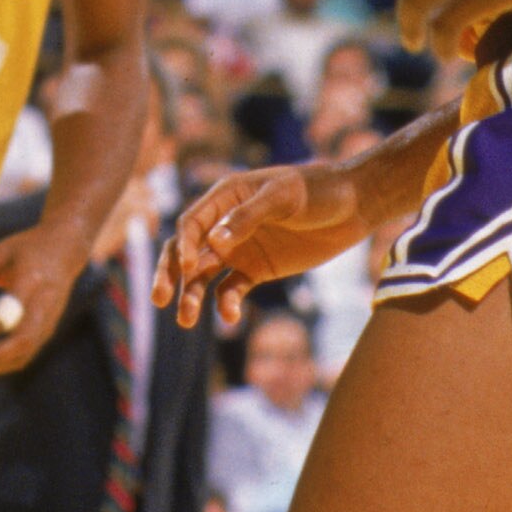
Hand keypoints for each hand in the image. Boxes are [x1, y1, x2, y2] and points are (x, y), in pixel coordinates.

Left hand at [0, 221, 83, 377]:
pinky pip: (25, 355)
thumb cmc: (24, 249)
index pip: (8, 315)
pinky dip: (3, 364)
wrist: (64, 250)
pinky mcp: (47, 331)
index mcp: (31, 282)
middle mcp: (43, 307)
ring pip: (23, 355)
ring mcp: (48, 322)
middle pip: (20, 344)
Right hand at [153, 160, 366, 331]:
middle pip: (186, 250)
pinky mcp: (256, 270)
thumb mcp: (284, 197)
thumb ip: (249, 216)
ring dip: (192, 295)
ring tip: (186, 320)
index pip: (192, 223)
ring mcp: (239, 248)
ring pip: (204, 275)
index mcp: (225, 197)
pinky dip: (225, 304)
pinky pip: (231, 289)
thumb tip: (214, 241)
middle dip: (170, 274)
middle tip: (159, 299)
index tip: (190, 269)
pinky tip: (230, 318)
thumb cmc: (316, 192)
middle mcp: (224, 224)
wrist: (351, 207)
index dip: (185, 246)